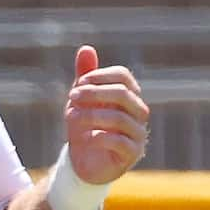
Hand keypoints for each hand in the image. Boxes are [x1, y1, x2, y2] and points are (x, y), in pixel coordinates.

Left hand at [63, 45, 148, 184]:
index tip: (79, 83)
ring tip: (71, 117)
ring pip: (119, 117)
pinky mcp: (132, 154)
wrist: (82, 161)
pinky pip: (120, 141)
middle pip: (123, 93)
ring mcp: (138, 134)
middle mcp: (138, 113)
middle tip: (71, 97)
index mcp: (128, 96)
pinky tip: (87, 137)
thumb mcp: (80, 99)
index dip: (100, 76)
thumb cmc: (84, 125)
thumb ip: (85, 76)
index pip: (123, 76)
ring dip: (90, 115)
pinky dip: (99, 136)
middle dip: (93, 93)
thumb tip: (86, 48)